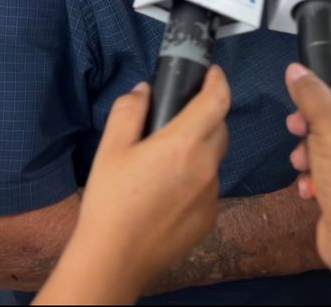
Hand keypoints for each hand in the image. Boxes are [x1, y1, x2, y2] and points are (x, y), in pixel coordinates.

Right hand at [47, 67, 230, 300]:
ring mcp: (211, 195)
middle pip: (220, 128)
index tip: (212, 73)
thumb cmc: (110, 202)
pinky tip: (169, 191)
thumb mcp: (110, 148)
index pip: (217, 101)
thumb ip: (129, 111)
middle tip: (180, 118)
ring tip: (167, 161)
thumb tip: (145, 91)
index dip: (218, 81)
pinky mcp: (209, 217)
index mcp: (183, 144)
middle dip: (207, 116)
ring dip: (200, 150)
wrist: (114, 257)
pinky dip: (197, 179)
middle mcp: (205, 167)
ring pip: (215, 159)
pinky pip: (210, 187)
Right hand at [283, 41, 330, 303]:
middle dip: (316, 114)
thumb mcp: (330, 124)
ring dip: (310, 147)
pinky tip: (308, 182)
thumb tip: (297, 71)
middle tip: (299, 116)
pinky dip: (313, 173)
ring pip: (330, 140)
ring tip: (302, 156)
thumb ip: (311, 93)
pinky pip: (326, 168)